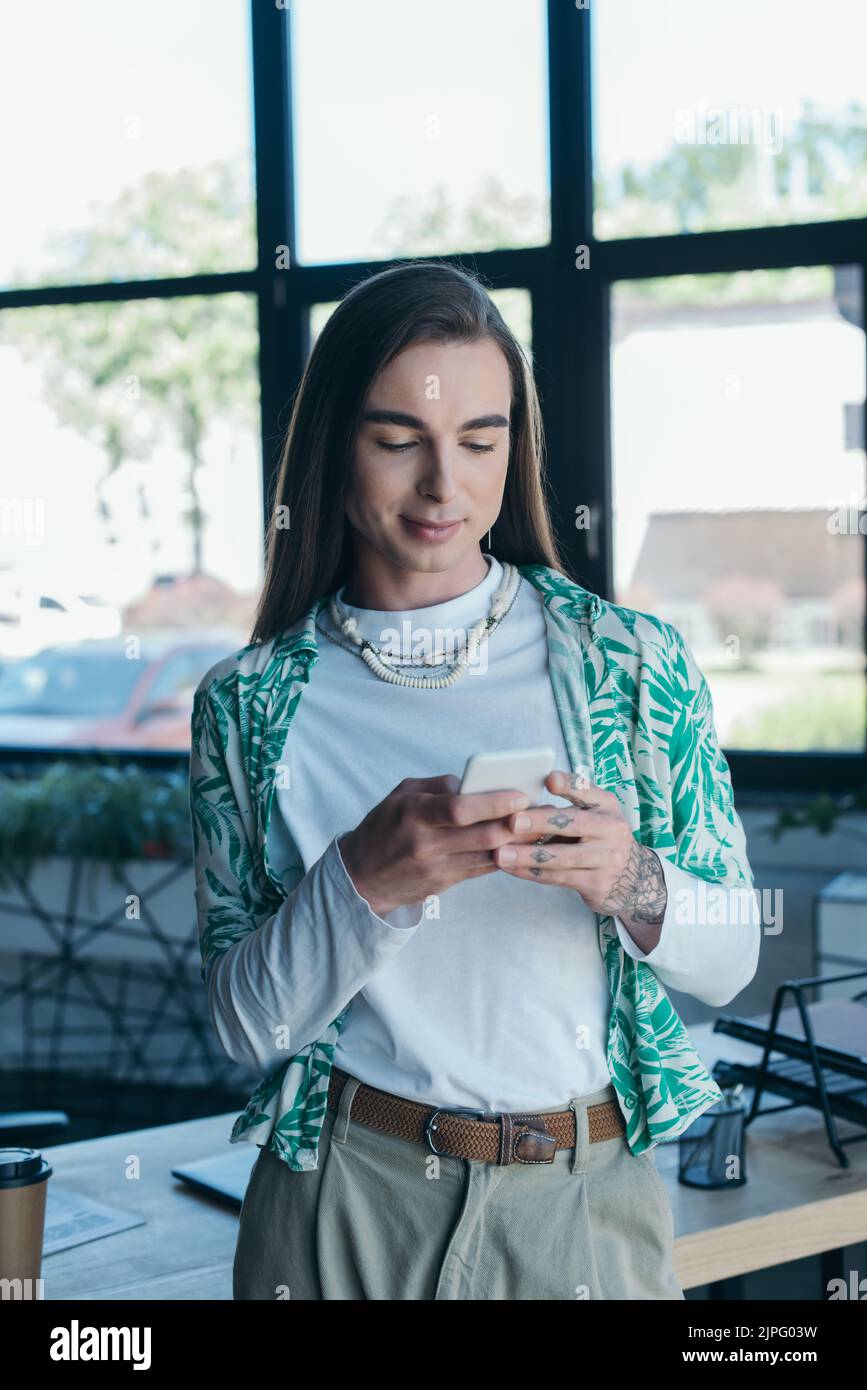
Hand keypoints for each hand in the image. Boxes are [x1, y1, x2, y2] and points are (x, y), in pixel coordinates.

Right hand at [339, 774, 532, 917]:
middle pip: (483, 834)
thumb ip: (436, 786)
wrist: (362, 878)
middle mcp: (426, 843)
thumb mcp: (400, 796)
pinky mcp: (444, 884)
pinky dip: (504, 856)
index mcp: (414, 813)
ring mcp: (436, 867)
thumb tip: (470, 782)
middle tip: (542, 812)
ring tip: (541, 828)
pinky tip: (520, 846)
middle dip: (517, 823)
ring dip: (518, 842)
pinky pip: (482, 869)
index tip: (520, 795)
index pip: (460, 808)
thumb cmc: (384, 828)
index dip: (494, 802)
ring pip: (488, 854)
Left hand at [492, 770, 666, 928]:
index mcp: (606, 805)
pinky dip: (532, 873)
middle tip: (512, 821)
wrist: (635, 879)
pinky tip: (511, 869)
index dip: (569, 784)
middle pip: (573, 824)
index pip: (588, 790)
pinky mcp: (597, 883)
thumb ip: (565, 810)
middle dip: (540, 822)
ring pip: (563, 856)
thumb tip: (517, 806)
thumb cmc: (600, 839)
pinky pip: (559, 877)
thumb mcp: (595, 817)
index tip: (548, 779)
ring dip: (528, 855)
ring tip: (500, 854)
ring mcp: (607, 858)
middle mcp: (611, 829)